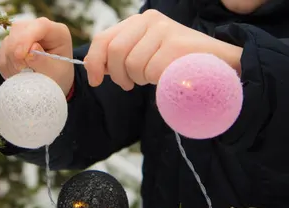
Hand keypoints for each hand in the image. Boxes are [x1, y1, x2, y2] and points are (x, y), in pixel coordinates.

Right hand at [0, 17, 73, 94]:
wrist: (50, 81)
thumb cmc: (57, 76)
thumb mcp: (55, 73)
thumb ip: (43, 62)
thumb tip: (31, 50)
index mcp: (58, 32)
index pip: (40, 26)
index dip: (27, 38)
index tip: (20, 56)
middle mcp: (39, 28)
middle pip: (19, 29)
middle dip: (15, 51)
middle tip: (21, 70)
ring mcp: (24, 34)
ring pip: (8, 40)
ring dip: (11, 61)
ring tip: (23, 74)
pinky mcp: (12, 42)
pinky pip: (2, 52)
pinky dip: (7, 65)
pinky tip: (18, 73)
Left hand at [84, 9, 242, 90]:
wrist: (218, 64)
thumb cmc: (175, 62)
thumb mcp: (143, 53)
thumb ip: (119, 55)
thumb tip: (92, 66)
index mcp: (138, 20)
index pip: (103, 39)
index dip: (94, 62)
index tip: (95, 80)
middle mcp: (150, 19)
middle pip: (115, 52)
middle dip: (118, 75)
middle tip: (129, 84)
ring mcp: (164, 30)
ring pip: (132, 64)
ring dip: (139, 79)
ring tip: (153, 77)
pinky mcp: (177, 45)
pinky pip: (151, 71)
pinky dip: (155, 82)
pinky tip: (167, 77)